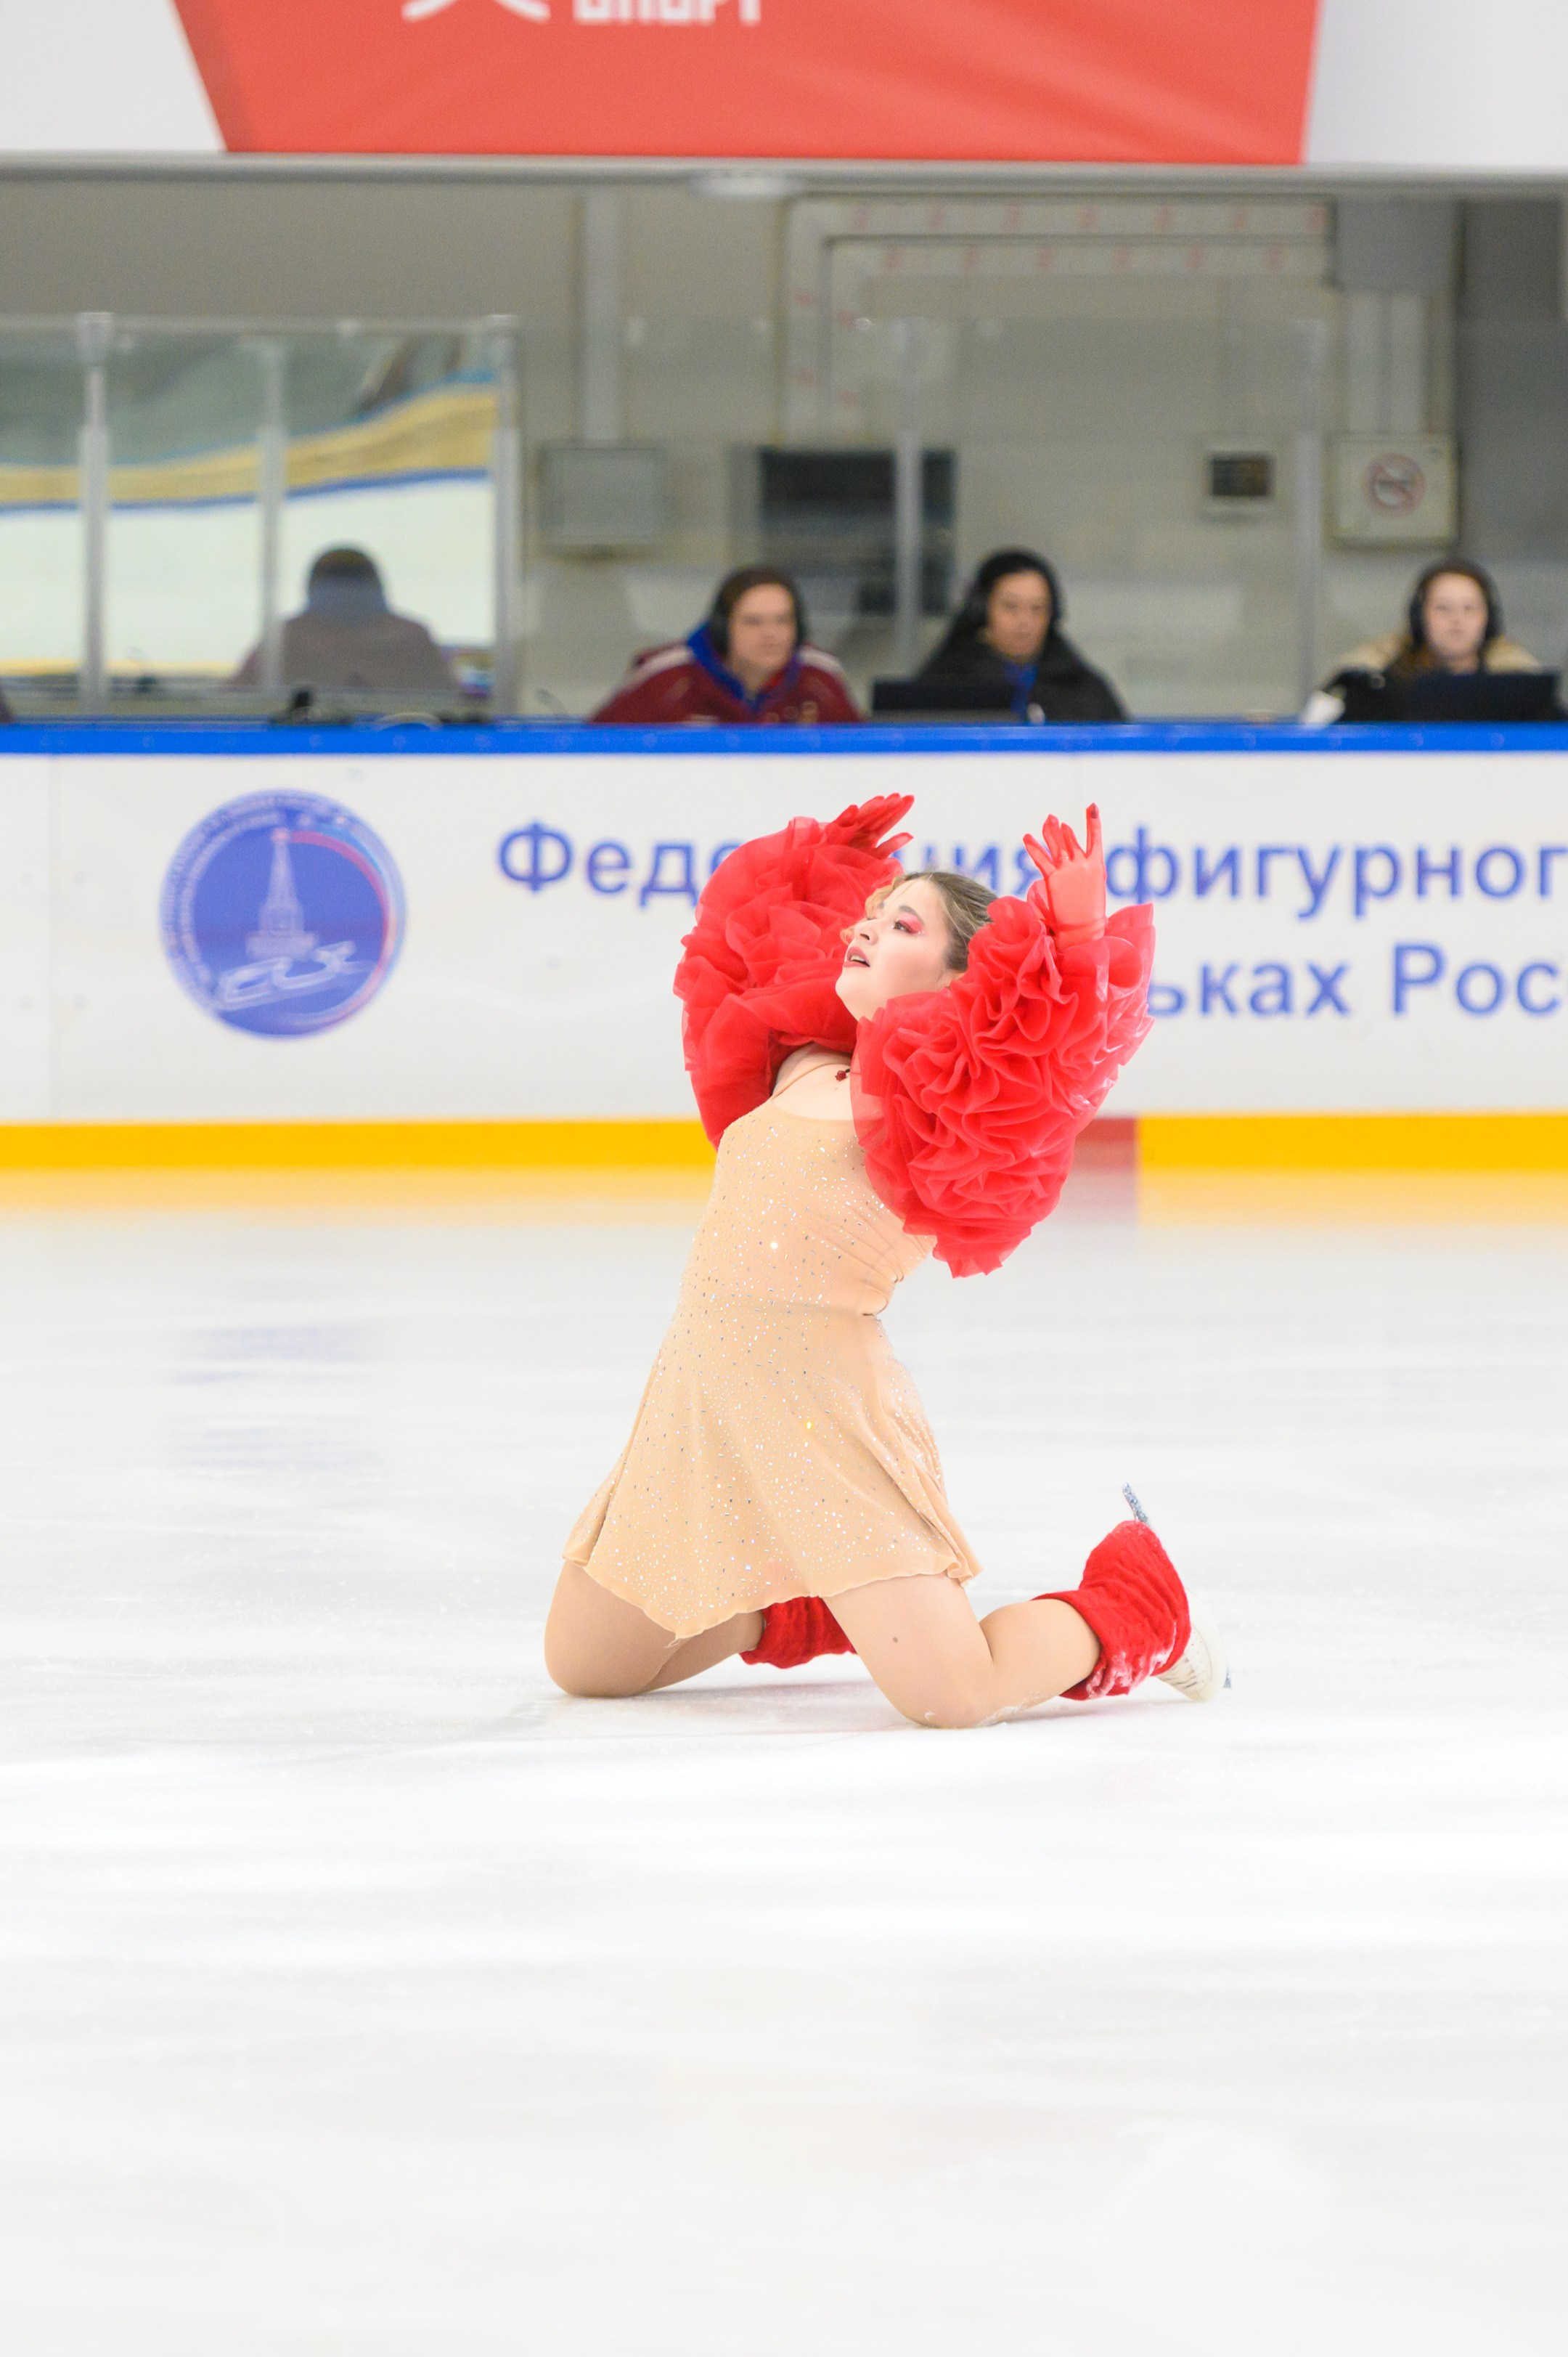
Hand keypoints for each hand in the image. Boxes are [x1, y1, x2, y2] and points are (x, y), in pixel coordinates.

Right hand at [824, 794, 913, 860]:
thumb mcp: (876, 858)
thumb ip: (890, 845)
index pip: (887, 821)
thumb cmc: (853, 869)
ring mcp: (846, 832)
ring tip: (882, 800)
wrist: (830, 878)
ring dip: (870, 809)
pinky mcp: (831, 837)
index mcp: (871, 836)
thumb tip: (911, 834)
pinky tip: (854, 809)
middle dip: (888, 806)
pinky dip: (846, 817)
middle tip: (901, 796)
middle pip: (876, 816)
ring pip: (860, 818)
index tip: (910, 798)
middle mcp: (859, 831)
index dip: (898, 810)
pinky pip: (839, 826)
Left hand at [1022, 804, 1105, 945]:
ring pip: (1056, 845)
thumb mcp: (1095, 884)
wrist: (1083, 927)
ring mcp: (1068, 870)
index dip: (1093, 820)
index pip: (1096, 837)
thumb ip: (1087, 867)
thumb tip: (1078, 854)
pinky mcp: (1053, 878)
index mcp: (1096, 864)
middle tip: (1052, 818)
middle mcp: (1082, 863)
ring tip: (1047, 820)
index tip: (1091, 806)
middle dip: (1060, 828)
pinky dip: (1033, 847)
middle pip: (1070, 839)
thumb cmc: (1090, 909)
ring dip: (1050, 831)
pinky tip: (1027, 837)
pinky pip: (1041, 858)